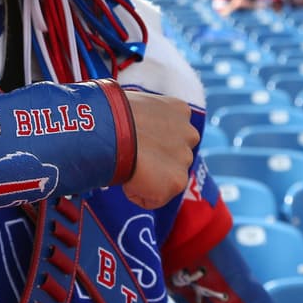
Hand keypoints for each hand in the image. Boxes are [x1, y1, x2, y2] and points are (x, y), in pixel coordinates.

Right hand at [121, 92, 198, 209]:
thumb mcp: (136, 105)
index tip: (135, 141)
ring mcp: (185, 159)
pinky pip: (155, 197)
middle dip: (156, 159)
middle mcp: (189, 134)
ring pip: (166, 178)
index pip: (172, 132)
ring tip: (126, 167)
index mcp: (179, 111)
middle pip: (174, 156)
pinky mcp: (177, 182)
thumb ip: (145, 118)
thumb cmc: (112, 115)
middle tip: (131, 157)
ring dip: (148, 177)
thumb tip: (131, 126)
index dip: (151, 139)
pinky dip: (138, 193)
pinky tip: (126, 179)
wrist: (113, 131)